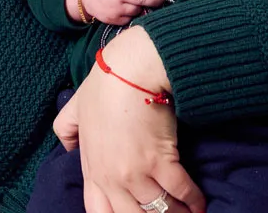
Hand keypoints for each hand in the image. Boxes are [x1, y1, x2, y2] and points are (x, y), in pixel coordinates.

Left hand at [54, 27, 204, 212]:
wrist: (131, 68)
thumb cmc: (105, 84)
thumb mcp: (76, 107)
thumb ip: (67, 128)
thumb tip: (67, 146)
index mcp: (92, 168)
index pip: (98, 212)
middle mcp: (112, 177)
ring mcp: (135, 172)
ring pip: (159, 209)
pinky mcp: (161, 161)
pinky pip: (180, 191)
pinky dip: (193, 200)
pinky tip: (200, 203)